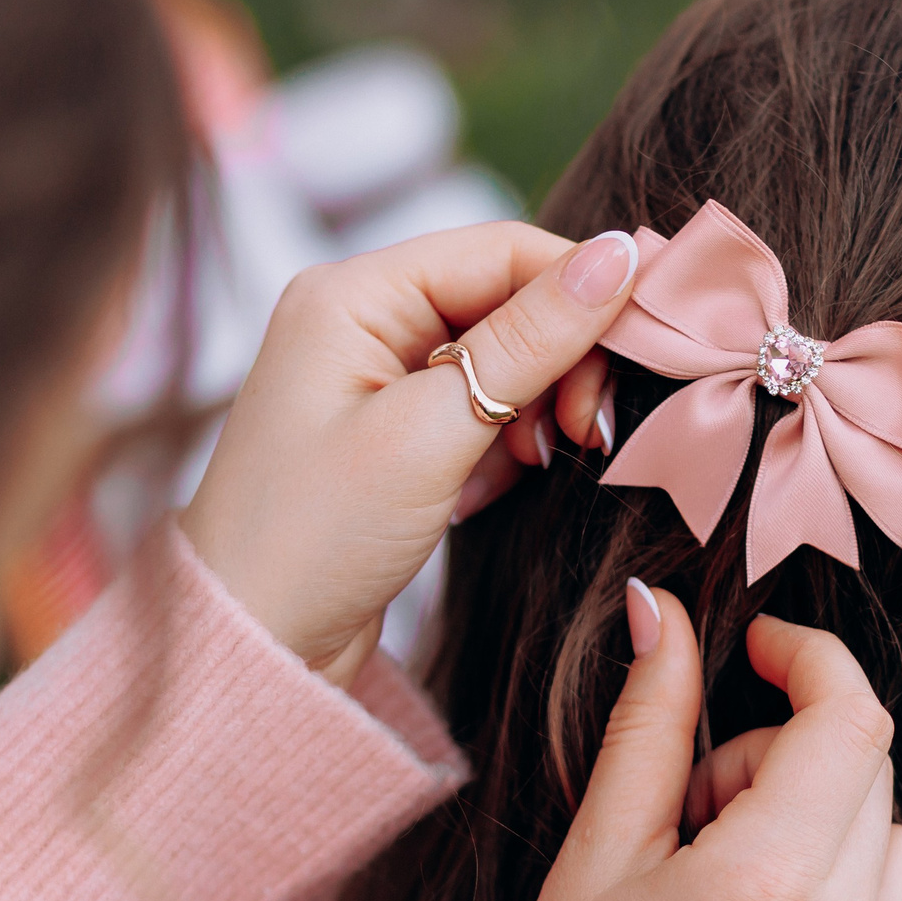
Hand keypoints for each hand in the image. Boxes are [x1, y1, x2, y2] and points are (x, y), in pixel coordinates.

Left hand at [180, 223, 638, 683]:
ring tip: (542, 463)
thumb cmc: (313, 540)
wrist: (250, 650)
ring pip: (502, 361)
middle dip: (564, 361)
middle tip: (590, 431)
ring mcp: (373, 380)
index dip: (586, 289)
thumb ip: (528, 342)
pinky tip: (493, 490)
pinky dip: (505, 446)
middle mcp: (358, 321)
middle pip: (507, 300)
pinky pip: (479, 412)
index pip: (502, 250)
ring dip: (540, 408)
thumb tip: (620, 254)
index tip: (652, 348)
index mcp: (350, 295)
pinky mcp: (390, 437)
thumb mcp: (430, 435)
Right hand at [475, 584, 901, 900]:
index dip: (811, 662)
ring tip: (749, 894)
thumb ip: (650, 725)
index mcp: (760, 886)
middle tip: (704, 817)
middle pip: (868, 776)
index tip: (763, 657)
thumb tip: (666, 610)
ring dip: (840, 840)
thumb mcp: (595, 857)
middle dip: (790, 762)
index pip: (848, 719)